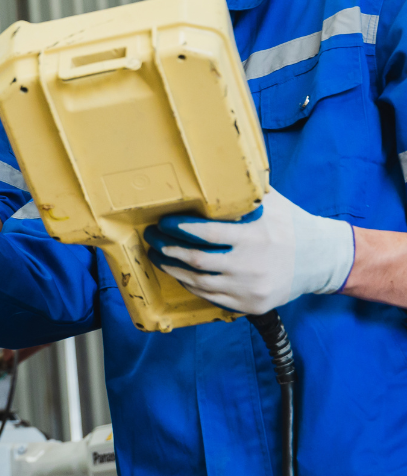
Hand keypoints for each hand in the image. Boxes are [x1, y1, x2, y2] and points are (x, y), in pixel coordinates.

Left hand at [144, 187, 355, 314]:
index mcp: (254, 237)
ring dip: (173, 269)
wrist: (323, 260)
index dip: (178, 228)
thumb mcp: (271, 202)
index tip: (162, 221)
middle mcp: (251, 266)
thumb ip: (241, 191)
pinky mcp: (252, 305)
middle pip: (196, 261)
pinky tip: (180, 274)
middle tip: (152, 238)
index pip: (206, 234)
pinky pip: (212, 298)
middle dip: (167, 249)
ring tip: (158, 256)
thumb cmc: (291, 225)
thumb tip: (209, 170)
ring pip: (199, 283)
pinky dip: (191, 286)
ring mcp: (250, 289)